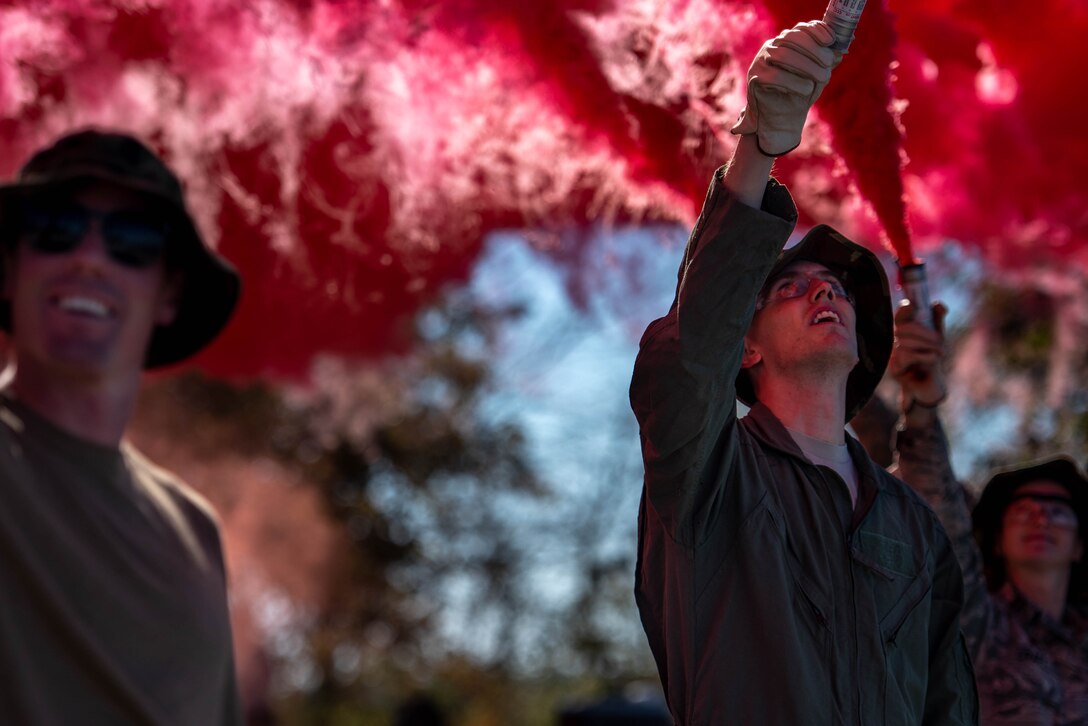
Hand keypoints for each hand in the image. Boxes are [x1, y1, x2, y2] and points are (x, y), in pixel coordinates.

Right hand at [731, 21, 839, 156]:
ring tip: (823, 79)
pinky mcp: (755, 78)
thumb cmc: (801, 93)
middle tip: (829, 66)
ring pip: (783, 55)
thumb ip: (827, 61)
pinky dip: (793, 82)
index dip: (816, 31)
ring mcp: (761, 61)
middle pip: (792, 39)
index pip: (800, 28)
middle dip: (814, 51)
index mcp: (787, 41)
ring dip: (806, 66)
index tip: (830, 41)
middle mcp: (772, 46)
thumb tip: (842, 48)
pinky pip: (774, 76)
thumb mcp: (819, 75)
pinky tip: (805, 89)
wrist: (783, 118)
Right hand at [890, 300, 948, 413]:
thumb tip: (938, 303)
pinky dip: (925, 356)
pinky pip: (908, 355)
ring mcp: (892, 355)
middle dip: (926, 333)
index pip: (899, 316)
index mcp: (903, 332)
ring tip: (940, 353)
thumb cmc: (932, 360)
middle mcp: (894, 342)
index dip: (903, 309)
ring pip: (906, 342)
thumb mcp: (938, 338)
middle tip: (941, 341)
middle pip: (904, 328)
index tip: (911, 305)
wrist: (931, 386)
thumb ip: (937, 319)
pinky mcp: (894, 368)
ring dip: (928, 346)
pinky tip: (933, 359)